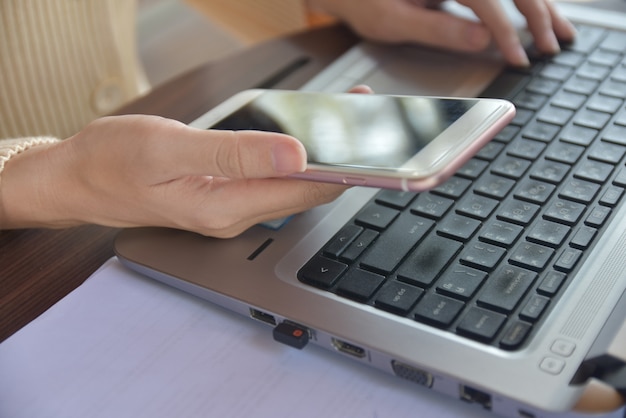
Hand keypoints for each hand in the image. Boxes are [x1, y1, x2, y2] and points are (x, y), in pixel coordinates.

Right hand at [0, 115, 346, 237]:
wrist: (78, 178)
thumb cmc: (112, 162)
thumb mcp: (169, 148)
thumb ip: (233, 153)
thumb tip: (294, 154)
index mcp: (225, 207)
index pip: (306, 191)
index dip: (345, 167)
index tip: (375, 141)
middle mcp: (234, 214)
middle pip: (305, 189)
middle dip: (339, 156)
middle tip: (364, 117)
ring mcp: (229, 206)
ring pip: (290, 182)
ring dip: (318, 154)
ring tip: (342, 119)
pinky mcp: (223, 194)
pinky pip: (269, 177)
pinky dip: (292, 155)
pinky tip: (302, 134)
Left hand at [308, 0, 576, 65]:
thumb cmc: (363, 0)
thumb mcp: (394, 21)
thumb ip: (439, 30)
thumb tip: (481, 41)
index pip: (487, 0)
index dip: (507, 31)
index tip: (519, 57)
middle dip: (537, 15)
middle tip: (551, 47)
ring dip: (539, 5)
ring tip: (558, 32)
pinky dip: (522, 1)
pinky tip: (536, 14)